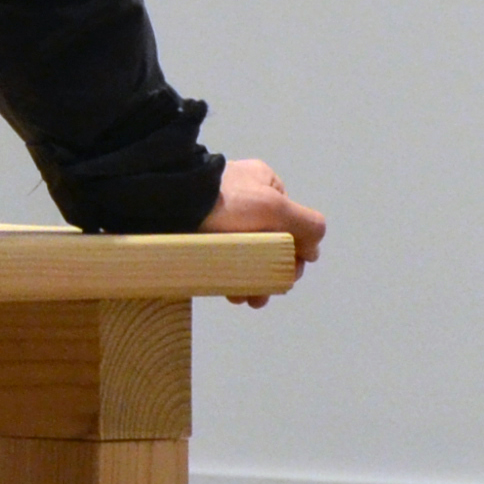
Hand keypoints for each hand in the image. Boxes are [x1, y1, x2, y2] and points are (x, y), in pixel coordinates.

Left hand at [203, 156, 324, 302]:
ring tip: (249, 300)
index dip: (294, 251)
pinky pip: (224, 259)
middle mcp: (244, 198)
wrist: (169, 204)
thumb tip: (314, 251)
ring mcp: (220, 217)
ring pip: (247, 254)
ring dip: (254, 280)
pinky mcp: (201, 235)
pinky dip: (232, 277)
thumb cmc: (227, 201)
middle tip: (264, 294)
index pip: (291, 222)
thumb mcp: (276, 207)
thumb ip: (306, 224)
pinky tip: (231, 293)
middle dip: (272, 271)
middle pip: (270, 242)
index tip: (287, 272)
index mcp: (264, 184)